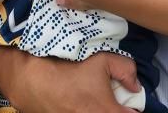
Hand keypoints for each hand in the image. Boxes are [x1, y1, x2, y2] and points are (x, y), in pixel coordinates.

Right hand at [0, 47, 140, 112]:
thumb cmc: (69, 68)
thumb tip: (135, 86)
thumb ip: (127, 70)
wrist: (32, 80)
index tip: (127, 102)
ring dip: (99, 111)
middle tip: (111, 101)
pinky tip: (78, 104)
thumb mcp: (102, 59)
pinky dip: (84, 112)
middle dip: (116, 110)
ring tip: (92, 101)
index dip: (133, 108)